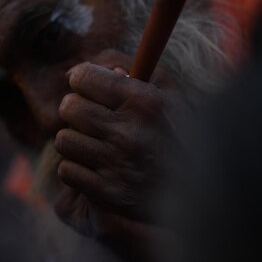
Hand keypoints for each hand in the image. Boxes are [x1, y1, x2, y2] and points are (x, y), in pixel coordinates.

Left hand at [54, 50, 175, 239]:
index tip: (88, 88)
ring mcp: (117, 165)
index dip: (82, 80)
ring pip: (64, 139)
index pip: (84, 77)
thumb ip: (124, 67)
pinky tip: (96, 168)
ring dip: (76, 141)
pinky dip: (77, 169)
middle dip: (77, 110)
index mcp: (143, 101)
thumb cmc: (174, 132)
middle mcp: (129, 132)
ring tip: (96, 145)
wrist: (197, 189)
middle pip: (69, 107)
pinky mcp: (107, 193)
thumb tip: (74, 72)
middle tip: (92, 118)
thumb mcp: (162, 91)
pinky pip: (66, 170)